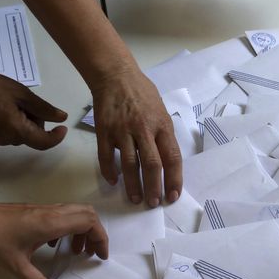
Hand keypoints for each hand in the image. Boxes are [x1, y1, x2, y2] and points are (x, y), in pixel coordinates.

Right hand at [0, 69, 67, 149]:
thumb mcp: (22, 94)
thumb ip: (43, 109)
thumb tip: (61, 118)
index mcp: (16, 130)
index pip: (43, 142)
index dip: (56, 137)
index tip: (62, 127)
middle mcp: (6, 140)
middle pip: (32, 135)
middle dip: (35, 120)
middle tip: (25, 101)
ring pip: (21, 134)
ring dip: (24, 121)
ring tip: (11, 102)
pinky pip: (9, 133)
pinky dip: (13, 123)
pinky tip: (2, 108)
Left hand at [0, 198, 108, 278]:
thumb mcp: (16, 265)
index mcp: (51, 223)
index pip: (89, 222)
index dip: (100, 238)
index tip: (99, 256)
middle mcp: (51, 212)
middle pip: (87, 213)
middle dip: (95, 233)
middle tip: (91, 253)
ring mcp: (42, 209)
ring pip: (74, 212)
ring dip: (81, 230)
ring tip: (75, 252)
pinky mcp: (34, 211)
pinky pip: (61, 215)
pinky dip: (67, 228)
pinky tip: (54, 245)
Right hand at [91, 69, 181, 207]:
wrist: (115, 75)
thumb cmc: (142, 93)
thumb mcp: (161, 111)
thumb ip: (164, 134)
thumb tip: (168, 160)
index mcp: (162, 125)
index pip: (172, 157)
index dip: (174, 179)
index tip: (173, 195)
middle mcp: (143, 129)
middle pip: (151, 164)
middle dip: (154, 187)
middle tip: (153, 203)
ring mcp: (122, 130)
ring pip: (129, 164)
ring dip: (133, 185)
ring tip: (135, 199)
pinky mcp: (104, 130)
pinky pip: (105, 156)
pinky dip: (109, 171)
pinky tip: (113, 182)